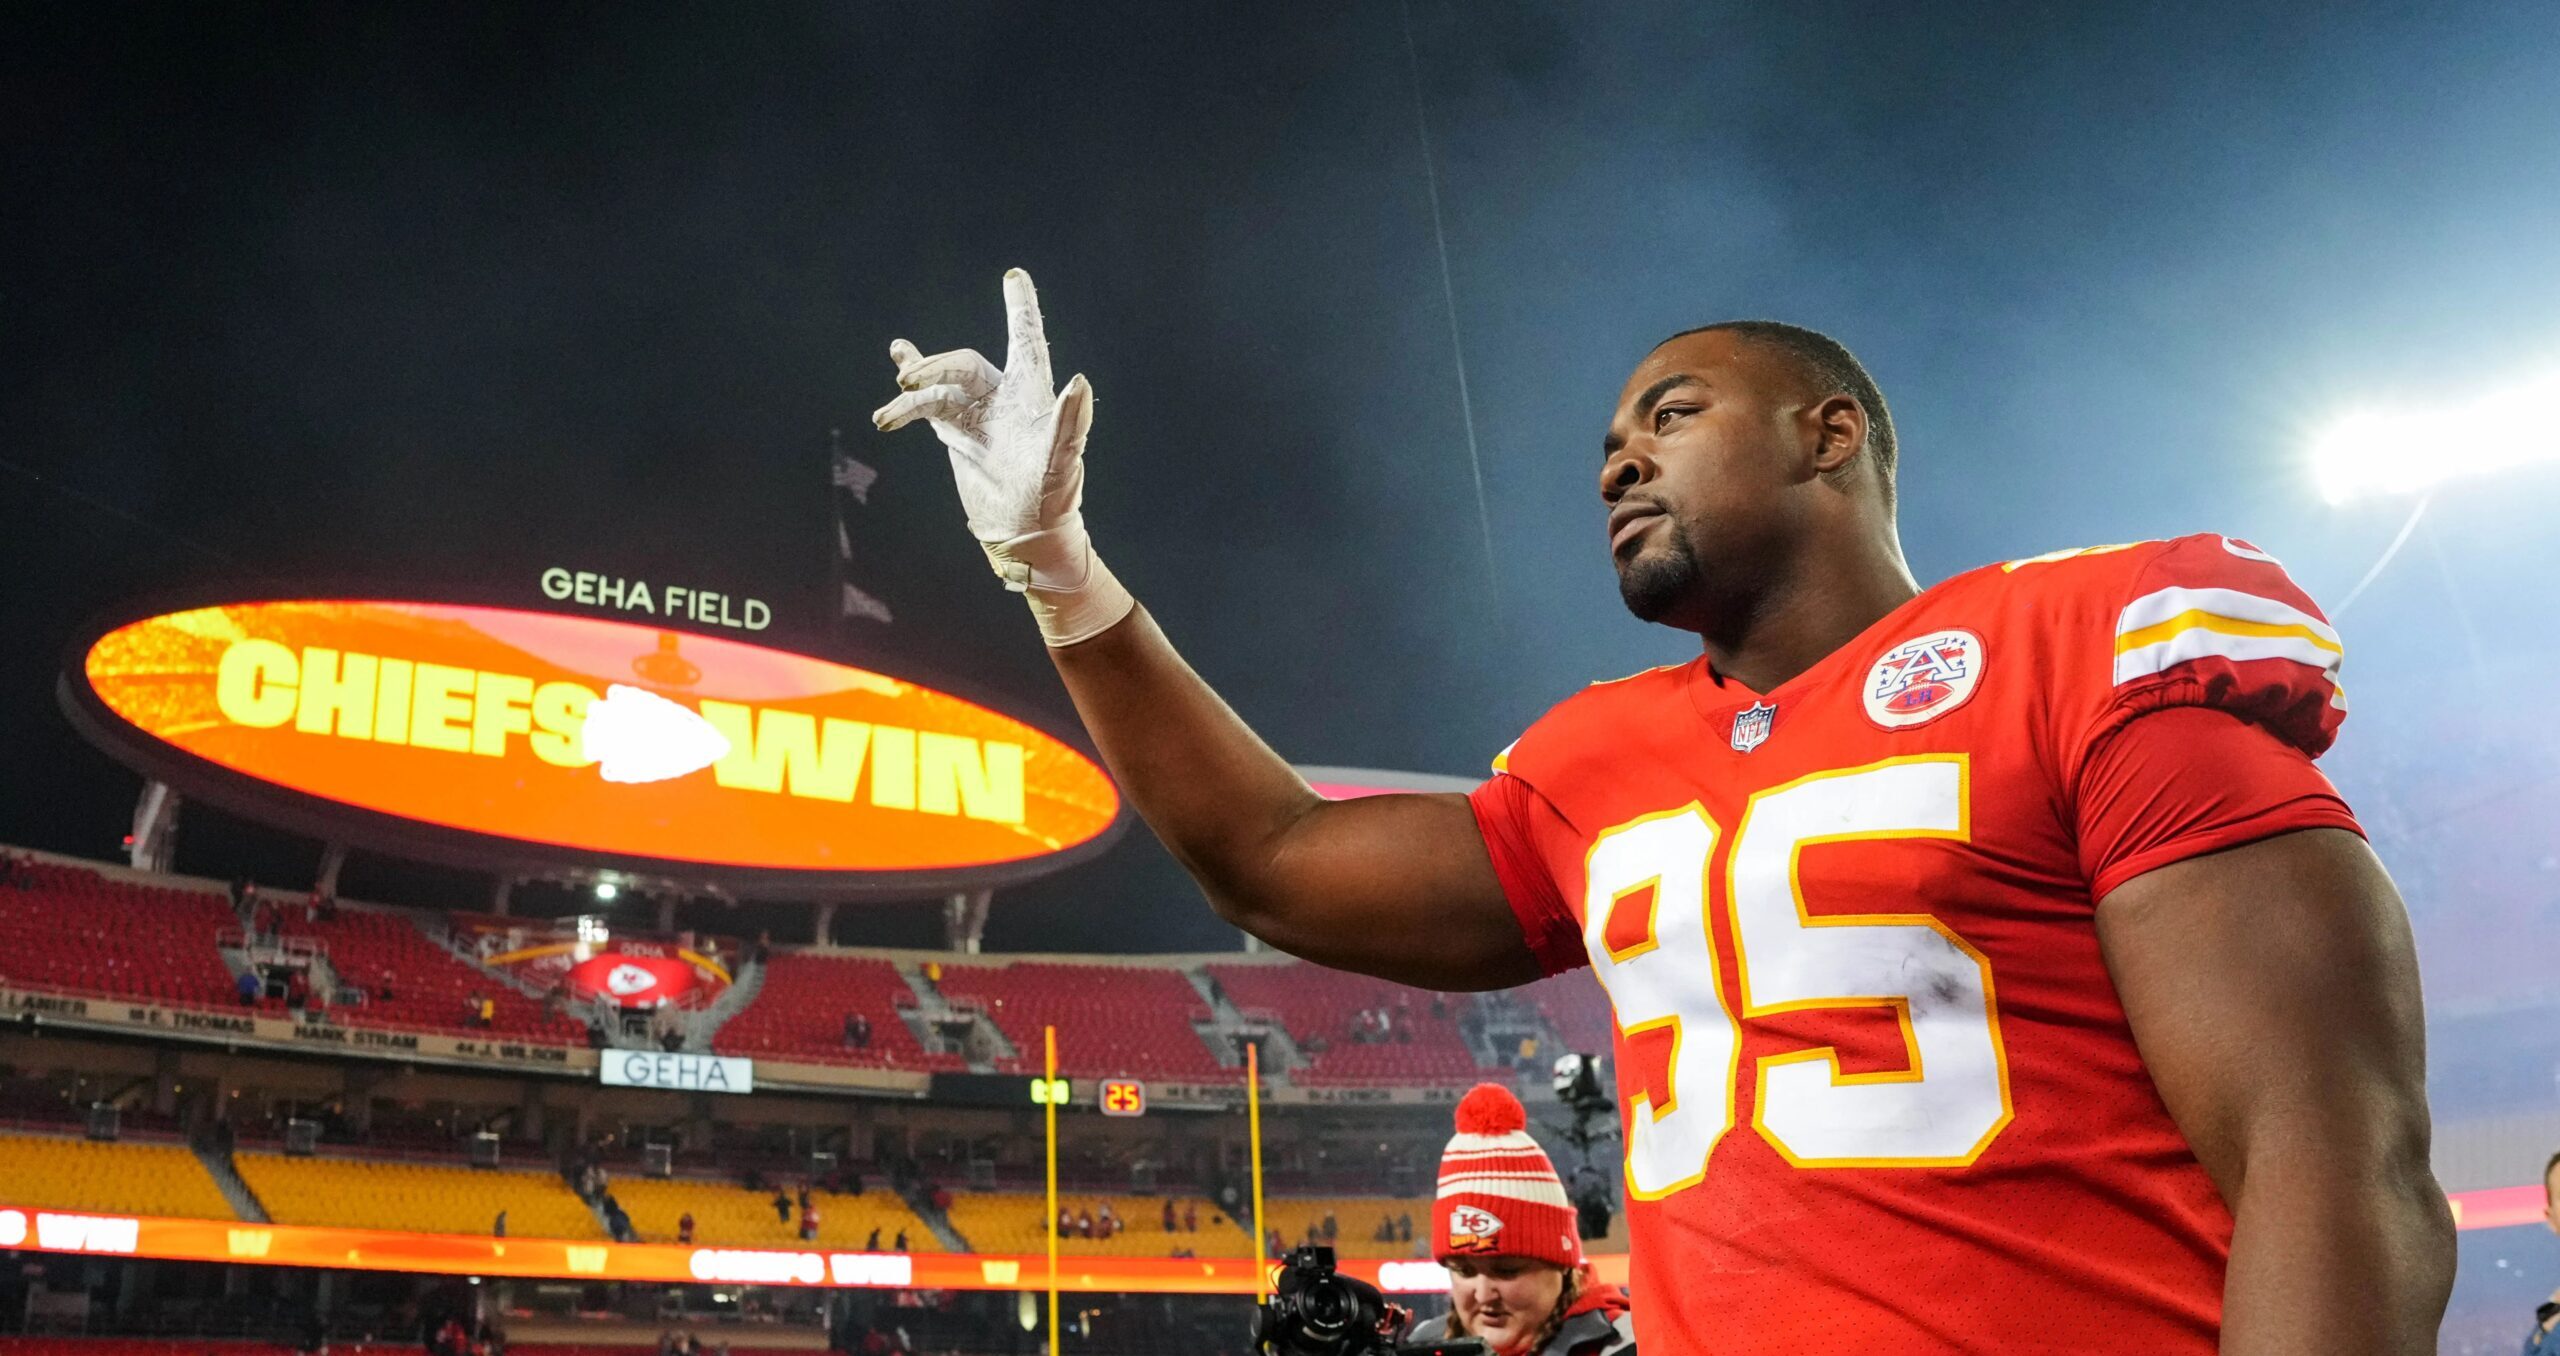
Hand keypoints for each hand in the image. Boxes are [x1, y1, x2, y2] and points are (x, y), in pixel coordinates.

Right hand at [871, 269, 1131, 644]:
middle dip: (934, 368)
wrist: (1026, 532)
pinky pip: (927, 404)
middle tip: (907, 383)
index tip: (1015, 277)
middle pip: (964, 364)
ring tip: (887, 417)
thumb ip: (1071, 421)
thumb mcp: (1063, 460)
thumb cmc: (1054, 496)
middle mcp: (1003, 396)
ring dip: (910, 398)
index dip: (1021, 308)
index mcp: (1032, 394)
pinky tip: (894, 362)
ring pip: (937, 389)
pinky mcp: (957, 433)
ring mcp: (977, 413)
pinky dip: (908, 394)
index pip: (1026, 340)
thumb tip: (1079, 381)